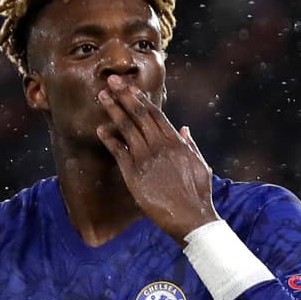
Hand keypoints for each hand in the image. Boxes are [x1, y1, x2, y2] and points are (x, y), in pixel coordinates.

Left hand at [96, 74, 216, 242]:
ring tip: (102, 96)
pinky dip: (109, 139)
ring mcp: (146, 159)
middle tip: (111, 80)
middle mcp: (160, 146)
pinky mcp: (135, 175)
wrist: (191, 219)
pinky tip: (100, 129)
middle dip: (124, 96)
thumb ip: (190, 145)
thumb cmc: (198, 195)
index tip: (130, 87)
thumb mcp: (200, 165)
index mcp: (176, 142)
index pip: (156, 115)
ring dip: (113, 110)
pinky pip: (119, 151)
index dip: (141, 99)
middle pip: (139, 115)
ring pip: (127, 128)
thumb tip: (184, 128)